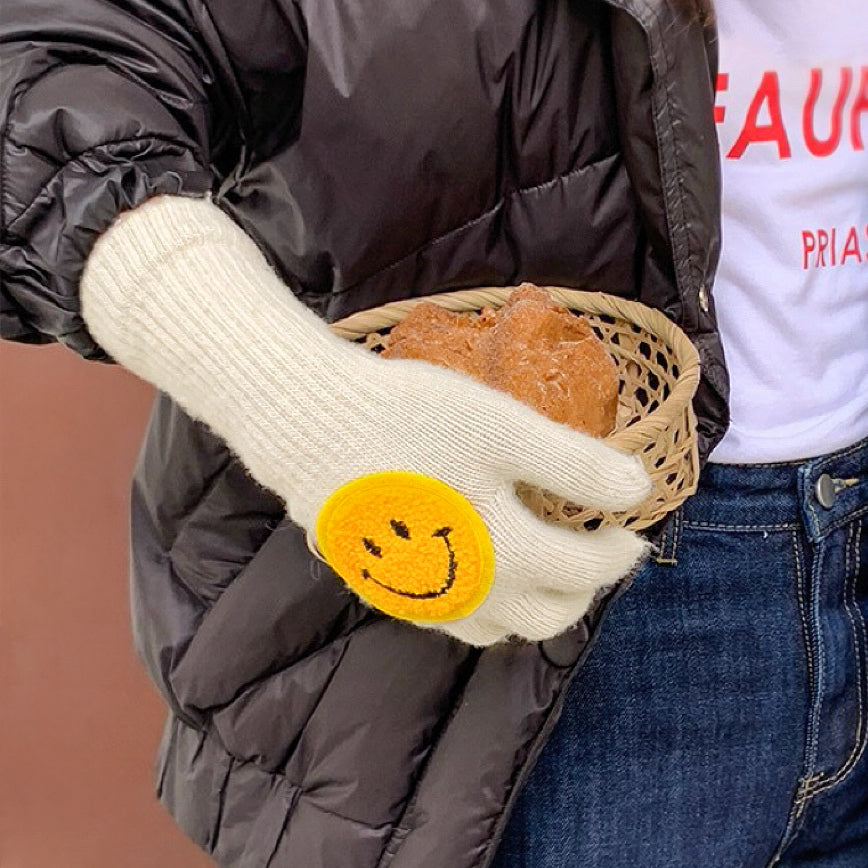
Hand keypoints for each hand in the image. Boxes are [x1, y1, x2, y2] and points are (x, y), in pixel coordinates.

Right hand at [81, 194, 650, 645]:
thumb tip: (637, 490)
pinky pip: (448, 616)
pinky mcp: (384, 585)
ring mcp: (419, 597)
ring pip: (495, 627)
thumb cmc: (409, 418)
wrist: (309, 422)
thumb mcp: (502, 428)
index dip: (619, 553)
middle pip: (545, 618)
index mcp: (503, 558)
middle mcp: (465, 594)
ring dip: (533, 603)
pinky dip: (483, 602)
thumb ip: (575, 464)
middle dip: (582, 591)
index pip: (585, 573)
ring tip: (542, 563)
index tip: (632, 527)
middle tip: (594, 552)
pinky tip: (477, 564)